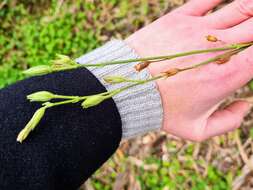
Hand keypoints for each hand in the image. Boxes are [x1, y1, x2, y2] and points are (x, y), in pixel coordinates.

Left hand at [126, 0, 252, 140]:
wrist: (129, 90)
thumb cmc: (163, 111)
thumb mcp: (197, 130)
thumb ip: (229, 121)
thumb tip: (246, 104)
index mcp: (227, 76)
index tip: (252, 52)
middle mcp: (218, 48)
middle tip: (250, 34)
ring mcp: (198, 29)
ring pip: (239, 8)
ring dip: (249, 10)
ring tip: (249, 14)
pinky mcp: (179, 18)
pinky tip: (227, 0)